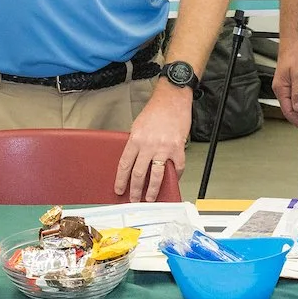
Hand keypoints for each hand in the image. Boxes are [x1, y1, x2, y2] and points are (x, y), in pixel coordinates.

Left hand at [117, 85, 190, 200]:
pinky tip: (172, 180)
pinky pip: (176, 167)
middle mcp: (148, 145)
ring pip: (156, 175)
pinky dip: (174, 176)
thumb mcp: (138, 126)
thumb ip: (136, 144)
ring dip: (152, 190)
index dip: (121, 180)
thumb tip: (134, 160)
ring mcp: (164, 148)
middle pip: (138, 173)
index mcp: (136, 139)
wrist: (172, 99)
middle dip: (135, 190)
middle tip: (134, 199)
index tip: (119, 189)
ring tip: (150, 198)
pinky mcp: (177, 148)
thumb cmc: (156, 110)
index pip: (124, 165)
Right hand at [271, 37, 297, 127]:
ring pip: (294, 102)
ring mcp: (287, 84)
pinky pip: (297, 95)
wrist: (295, 39)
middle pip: (290, 108)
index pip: (287, 111)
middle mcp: (282, 88)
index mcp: (281, 88)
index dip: (297, 121)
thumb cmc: (295, 53)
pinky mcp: (292, 80)